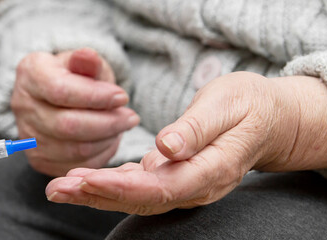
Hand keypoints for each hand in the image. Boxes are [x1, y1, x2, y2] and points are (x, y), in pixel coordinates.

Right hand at [12, 48, 138, 176]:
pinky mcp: (38, 159)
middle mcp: (22, 106)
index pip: (61, 91)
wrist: (59, 96)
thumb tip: (87, 56)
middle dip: (107, 123)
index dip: (96, 97)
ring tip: (120, 126)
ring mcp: (27, 136)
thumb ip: (87, 62)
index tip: (123, 97)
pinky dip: (99, 155)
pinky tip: (108, 140)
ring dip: (106, 140)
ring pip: (74, 149)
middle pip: (67, 125)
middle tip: (131, 118)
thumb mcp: (84, 63)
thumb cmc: (76, 76)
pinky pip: (75, 165)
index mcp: (30, 74)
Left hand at [45, 72, 326, 214]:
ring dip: (96, 195)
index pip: (161, 187)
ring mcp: (186, 187)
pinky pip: (139, 188)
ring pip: (136, 198)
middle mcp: (197, 187)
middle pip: (142, 200)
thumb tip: (167, 148)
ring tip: (59, 188)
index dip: (121, 188)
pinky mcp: (174, 178)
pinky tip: (82, 182)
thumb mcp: (226, 105)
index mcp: (212, 170)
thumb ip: (196, 129)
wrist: (268, 119)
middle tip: (58, 188)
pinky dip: (109, 186)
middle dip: (97, 196)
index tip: (87, 179)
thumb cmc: (248, 106)